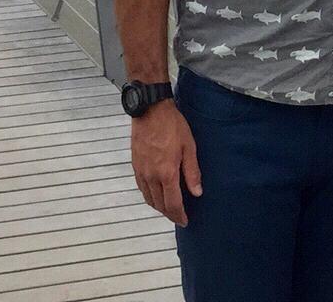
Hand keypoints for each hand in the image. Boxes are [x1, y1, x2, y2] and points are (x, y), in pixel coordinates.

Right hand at [131, 102, 202, 224]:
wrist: (150, 110)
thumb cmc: (172, 125)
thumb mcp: (189, 146)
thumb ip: (192, 172)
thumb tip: (197, 192)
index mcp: (167, 173)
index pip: (172, 204)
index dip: (179, 216)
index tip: (185, 221)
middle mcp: (152, 176)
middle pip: (159, 205)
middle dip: (170, 214)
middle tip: (179, 216)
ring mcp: (142, 172)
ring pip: (149, 199)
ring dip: (159, 207)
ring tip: (169, 207)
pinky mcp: (135, 166)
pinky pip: (142, 189)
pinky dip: (149, 196)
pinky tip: (156, 193)